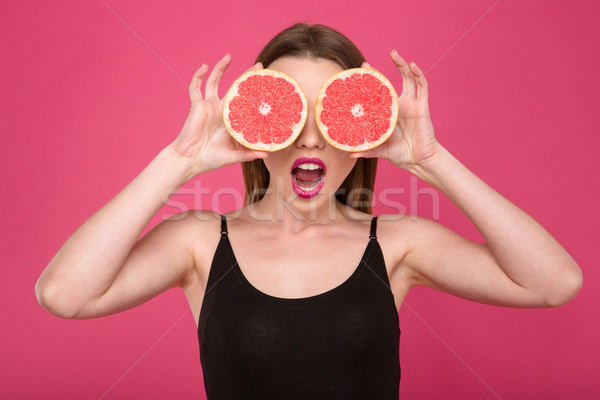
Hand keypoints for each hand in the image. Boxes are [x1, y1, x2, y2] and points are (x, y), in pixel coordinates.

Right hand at [167, 54, 267, 175]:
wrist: (190, 160)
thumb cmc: (211, 159)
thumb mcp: (234, 156)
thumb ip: (249, 153)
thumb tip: (268, 153)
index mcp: (232, 120)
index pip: (247, 101)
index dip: (256, 93)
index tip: (268, 85)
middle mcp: (222, 110)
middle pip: (235, 87)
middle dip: (245, 75)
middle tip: (258, 65)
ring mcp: (209, 106)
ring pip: (214, 82)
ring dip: (220, 68)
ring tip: (228, 56)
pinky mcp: (197, 105)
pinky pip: (195, 87)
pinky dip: (198, 76)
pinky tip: (204, 66)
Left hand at [350, 50, 440, 170]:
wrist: (418, 160)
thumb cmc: (400, 154)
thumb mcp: (380, 149)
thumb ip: (367, 150)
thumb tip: (349, 154)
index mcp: (388, 112)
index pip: (377, 93)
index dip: (369, 84)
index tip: (356, 76)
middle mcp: (400, 105)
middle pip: (390, 82)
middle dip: (379, 71)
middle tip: (366, 63)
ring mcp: (412, 103)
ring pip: (408, 78)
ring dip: (402, 65)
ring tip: (393, 54)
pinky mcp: (422, 105)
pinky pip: (422, 86)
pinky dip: (419, 74)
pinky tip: (413, 65)